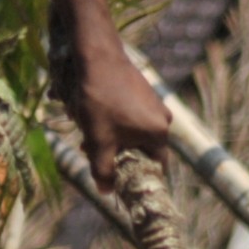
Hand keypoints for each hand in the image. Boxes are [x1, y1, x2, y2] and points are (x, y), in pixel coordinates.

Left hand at [69, 33, 169, 170]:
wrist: (96, 56)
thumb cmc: (98, 100)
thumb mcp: (98, 140)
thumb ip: (103, 169)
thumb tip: (106, 193)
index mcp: (159, 133)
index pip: (155, 166)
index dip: (134, 175)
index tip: (114, 178)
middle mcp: (163, 118)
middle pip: (140, 148)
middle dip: (115, 152)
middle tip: (89, 149)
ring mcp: (153, 103)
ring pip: (131, 131)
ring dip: (109, 135)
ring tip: (86, 129)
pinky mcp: (141, 90)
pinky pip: (128, 114)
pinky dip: (111, 119)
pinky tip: (90, 111)